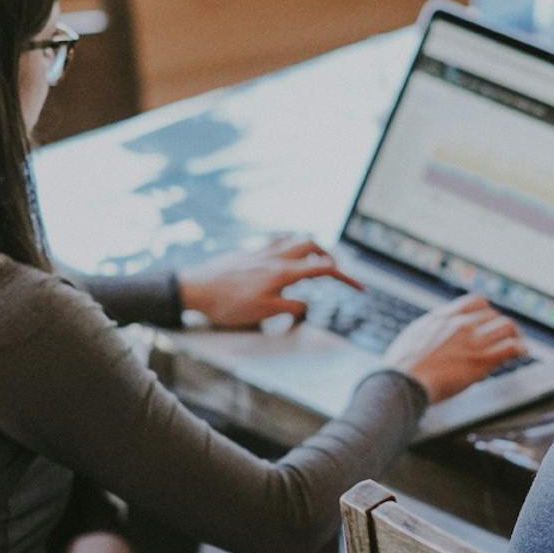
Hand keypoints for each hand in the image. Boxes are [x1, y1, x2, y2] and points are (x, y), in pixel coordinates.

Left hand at [176, 235, 361, 328]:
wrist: (194, 288)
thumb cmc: (227, 304)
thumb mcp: (263, 313)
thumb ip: (290, 306)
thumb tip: (307, 303)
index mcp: (283, 272)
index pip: (323, 269)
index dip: (345, 277)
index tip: (359, 288)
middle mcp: (275, 257)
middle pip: (312, 245)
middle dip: (330, 256)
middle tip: (337, 272)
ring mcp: (261, 252)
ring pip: (294, 239)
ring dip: (310, 248)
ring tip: (315, 262)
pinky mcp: (248, 253)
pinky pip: (276, 242)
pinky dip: (289, 246)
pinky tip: (285, 256)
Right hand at [383, 293, 525, 403]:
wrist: (402, 381)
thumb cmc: (401, 366)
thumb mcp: (413, 336)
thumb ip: (429, 330)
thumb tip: (433, 331)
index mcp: (443, 317)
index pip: (475, 302)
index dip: (487, 311)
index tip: (490, 320)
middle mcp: (460, 325)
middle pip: (493, 314)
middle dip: (501, 325)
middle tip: (506, 336)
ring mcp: (472, 342)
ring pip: (507, 326)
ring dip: (515, 334)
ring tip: (518, 344)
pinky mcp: (480, 361)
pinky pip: (510, 347)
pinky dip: (520, 348)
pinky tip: (522, 352)